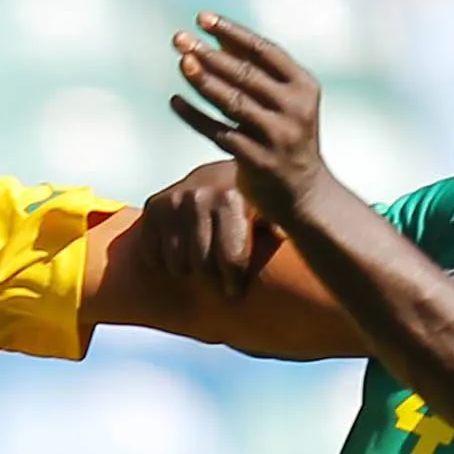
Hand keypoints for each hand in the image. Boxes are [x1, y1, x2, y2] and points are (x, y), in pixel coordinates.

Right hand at [138, 160, 280, 298]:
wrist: (232, 163)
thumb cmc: (259, 199)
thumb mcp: (273, 211)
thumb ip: (280, 227)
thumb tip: (300, 244)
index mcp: (231, 198)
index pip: (228, 260)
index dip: (232, 281)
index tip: (235, 291)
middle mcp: (200, 195)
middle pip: (201, 265)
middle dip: (211, 278)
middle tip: (219, 279)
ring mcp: (175, 200)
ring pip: (177, 263)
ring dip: (188, 270)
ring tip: (201, 265)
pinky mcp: (155, 205)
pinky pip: (153, 253)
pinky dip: (163, 261)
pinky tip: (179, 255)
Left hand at [170, 14, 332, 223]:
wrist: (304, 194)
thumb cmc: (287, 136)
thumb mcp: (283, 100)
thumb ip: (256, 70)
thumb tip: (217, 36)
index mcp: (303, 86)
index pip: (263, 50)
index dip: (231, 32)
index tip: (202, 18)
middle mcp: (294, 109)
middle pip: (245, 74)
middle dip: (209, 53)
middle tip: (179, 38)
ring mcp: (276, 137)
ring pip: (232, 102)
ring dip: (202, 80)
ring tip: (181, 61)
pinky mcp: (257, 161)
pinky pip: (219, 133)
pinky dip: (195, 117)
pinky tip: (176, 101)